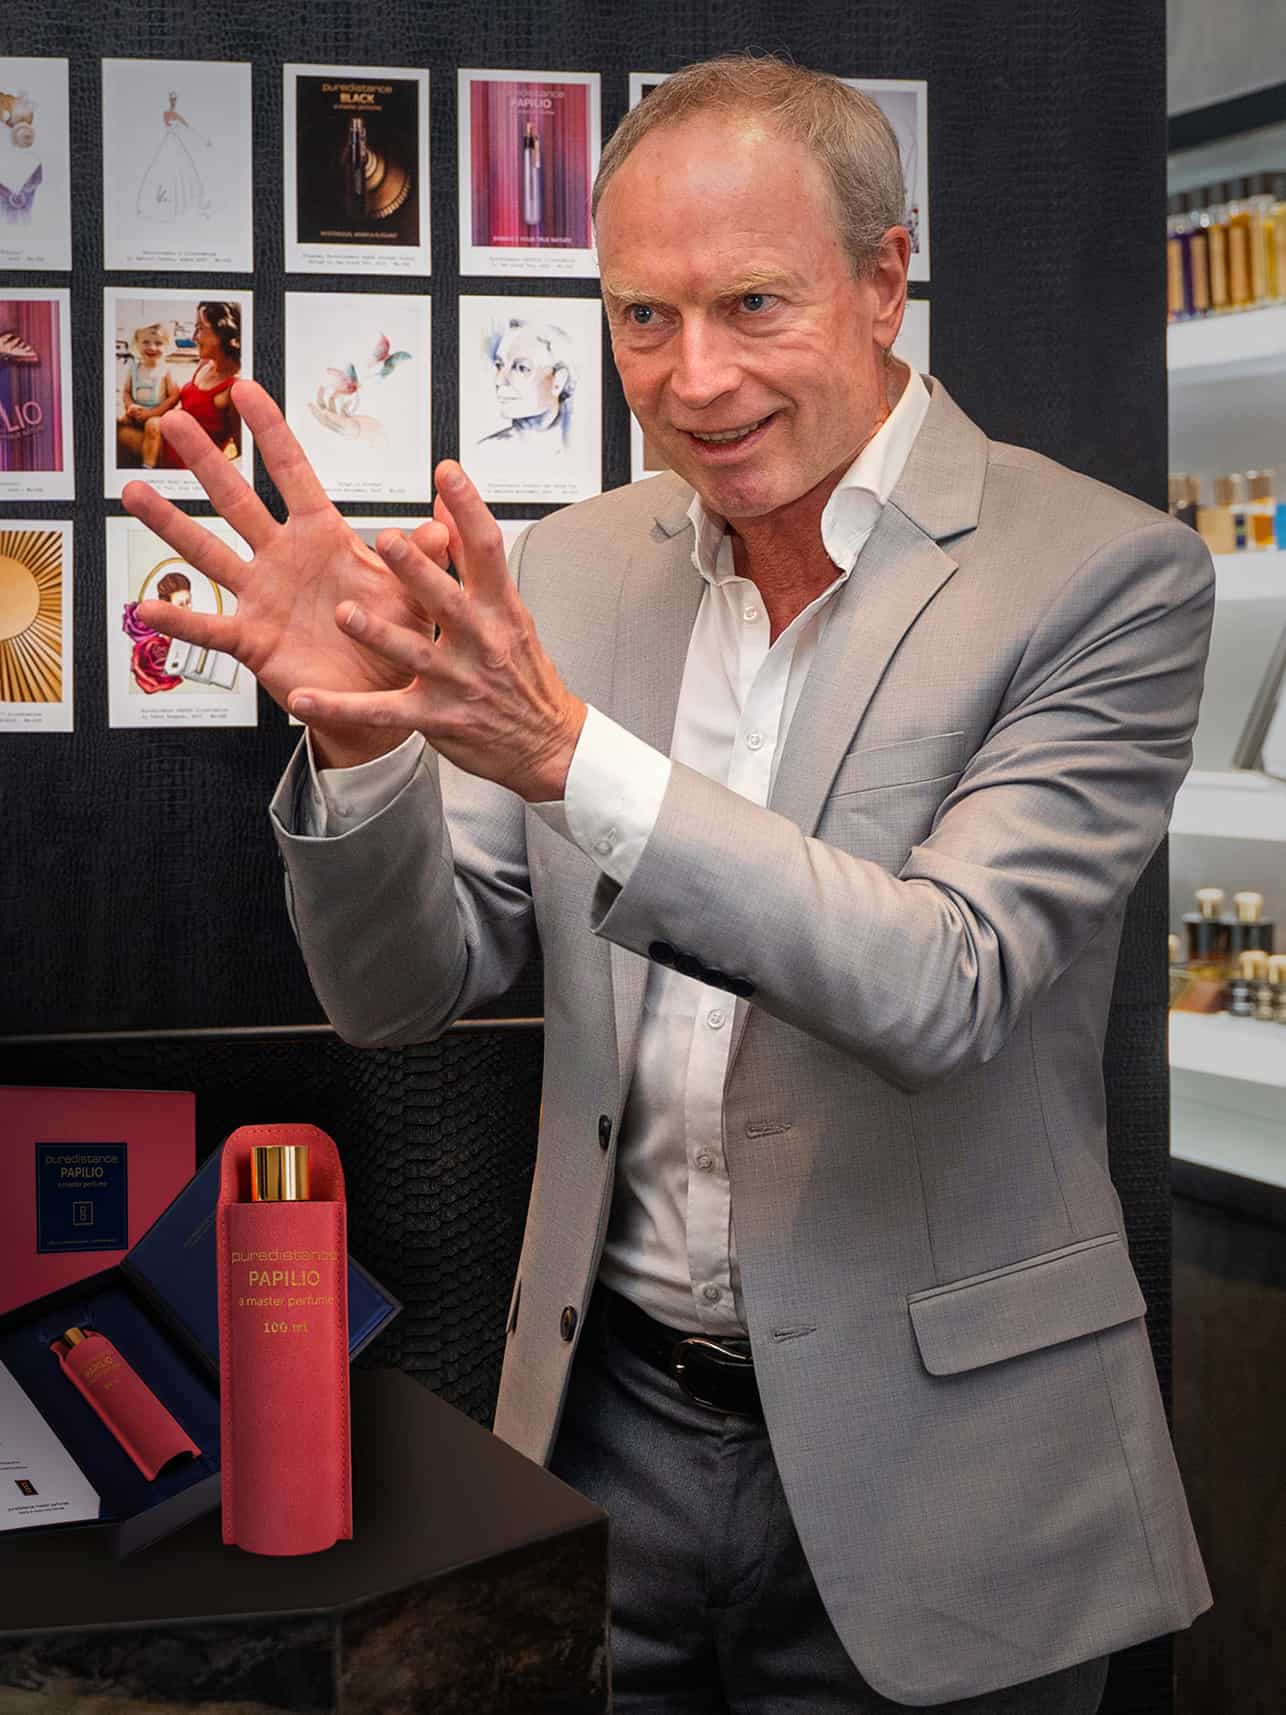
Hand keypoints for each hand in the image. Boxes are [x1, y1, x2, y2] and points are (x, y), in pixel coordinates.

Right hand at [120, 379, 440, 767]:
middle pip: (238, 501)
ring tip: (133, 491)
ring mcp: (263, 597)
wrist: (383, 699)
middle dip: (205, 462)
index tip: (244, 389)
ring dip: (171, 524)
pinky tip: (147, 608)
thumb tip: (443, 523)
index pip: (293, 474)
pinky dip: (180, 618)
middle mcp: (284, 560)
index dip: (270, 432)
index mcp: (324, 538)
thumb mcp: (417, 595)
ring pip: (210, 553)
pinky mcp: (254, 640)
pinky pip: (211, 627)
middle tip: (173, 422)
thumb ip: (424, 559)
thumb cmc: (397, 640)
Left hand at [287, 463, 586, 801]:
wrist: (545, 742)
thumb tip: (445, 512)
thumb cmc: (523, 675)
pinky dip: (342, 707)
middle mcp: (479, 641)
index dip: (468, 509)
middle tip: (386, 540)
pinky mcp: (435, 717)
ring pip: (413, 653)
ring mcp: (457, 681)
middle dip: (417, 570)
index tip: (447, 473)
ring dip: (378, 634)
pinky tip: (306, 698)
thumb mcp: (509, 614)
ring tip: (347, 616)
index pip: (487, 549)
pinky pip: (381, 711)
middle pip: (446, 598)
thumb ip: (471, 563)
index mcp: (499, 609)